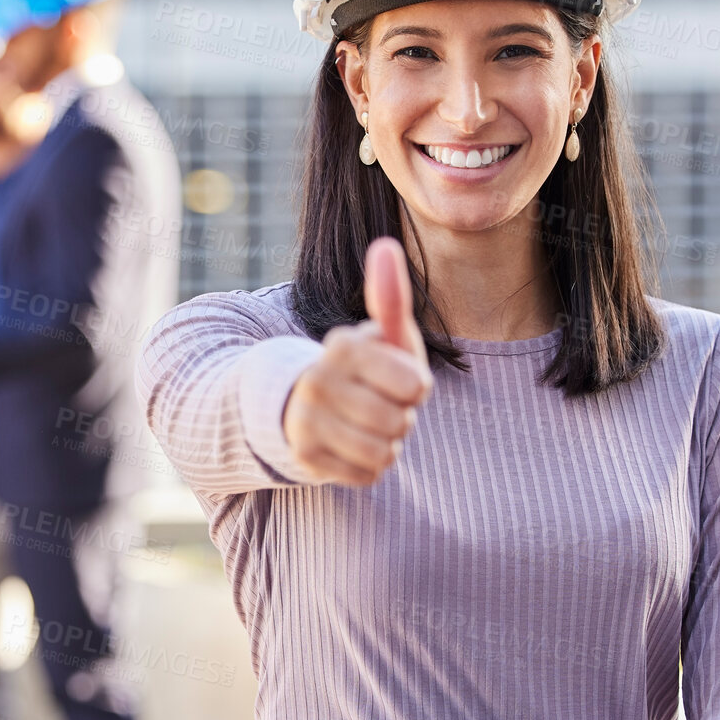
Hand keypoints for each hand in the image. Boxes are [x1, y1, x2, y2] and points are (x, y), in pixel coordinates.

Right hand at [281, 236, 432, 484]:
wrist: (305, 403)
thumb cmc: (364, 367)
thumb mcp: (382, 335)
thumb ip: (390, 296)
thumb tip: (385, 244)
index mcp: (342, 345)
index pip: (413, 385)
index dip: (416, 387)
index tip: (399, 379)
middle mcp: (316, 381)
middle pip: (399, 422)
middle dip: (402, 418)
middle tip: (382, 405)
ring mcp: (305, 420)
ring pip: (383, 453)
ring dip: (388, 444)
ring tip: (369, 426)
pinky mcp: (303, 456)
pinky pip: (366, 475)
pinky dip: (369, 466)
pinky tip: (353, 446)